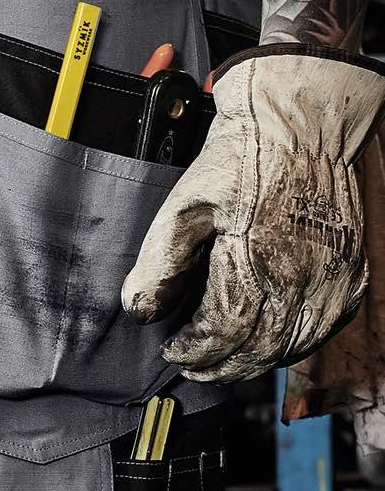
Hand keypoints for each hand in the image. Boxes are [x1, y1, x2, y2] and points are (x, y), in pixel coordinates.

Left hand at [122, 46, 384, 381]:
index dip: (193, 350)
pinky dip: (292, 344)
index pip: (222, 334)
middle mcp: (303, 279)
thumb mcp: (183, 206)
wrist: (301, 122)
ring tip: (222, 363)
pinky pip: (323, 327)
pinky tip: (267, 342)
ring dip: (254, 362)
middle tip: (192, 368)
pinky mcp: (349, 271)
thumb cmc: (242, 158)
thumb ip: (159, 264)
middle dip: (221, 367)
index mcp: (258, 265)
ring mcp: (332, 278)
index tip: (172, 350)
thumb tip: (141, 311)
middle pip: (259, 350)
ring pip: (293, 346)